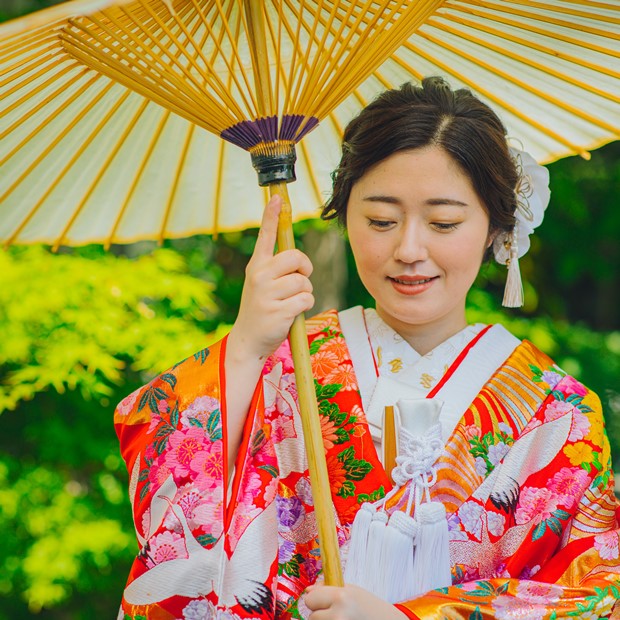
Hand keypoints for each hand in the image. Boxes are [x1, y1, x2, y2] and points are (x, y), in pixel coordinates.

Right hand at [228, 193, 314, 362]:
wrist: (248, 340)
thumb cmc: (262, 310)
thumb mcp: (261, 285)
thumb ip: (276, 270)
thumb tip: (298, 260)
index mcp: (256, 266)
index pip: (265, 236)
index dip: (272, 216)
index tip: (276, 199)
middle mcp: (259, 275)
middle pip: (296, 257)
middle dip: (305, 268)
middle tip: (299, 280)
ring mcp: (267, 293)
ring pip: (304, 282)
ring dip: (304, 293)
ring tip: (289, 303)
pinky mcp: (277, 310)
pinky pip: (306, 300)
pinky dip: (304, 307)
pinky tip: (290, 314)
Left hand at [304, 584, 408, 619]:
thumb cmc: (370, 606)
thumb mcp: (351, 590)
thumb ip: (328, 589)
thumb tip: (307, 591)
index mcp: (341, 597)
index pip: (310, 599)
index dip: (316, 600)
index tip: (324, 600)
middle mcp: (338, 615)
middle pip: (312, 616)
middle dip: (321, 614)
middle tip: (337, 612)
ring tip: (342, 618)